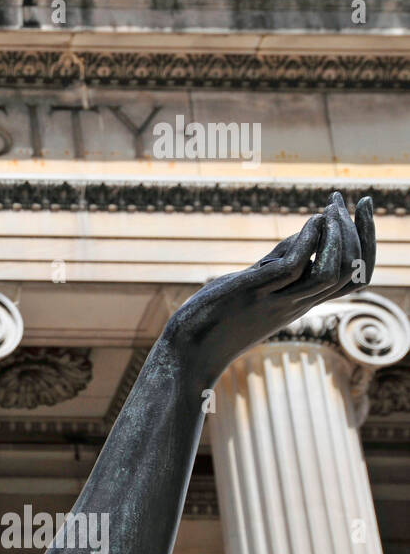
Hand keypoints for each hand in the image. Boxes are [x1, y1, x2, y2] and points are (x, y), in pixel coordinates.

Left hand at [163, 192, 374, 390]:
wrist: (187, 352)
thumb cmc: (216, 318)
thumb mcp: (255, 285)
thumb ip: (280, 263)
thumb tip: (306, 233)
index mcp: (301, 303)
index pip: (352, 278)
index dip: (367, 247)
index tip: (364, 213)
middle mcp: (296, 303)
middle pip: (351, 273)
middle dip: (364, 234)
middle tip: (362, 201)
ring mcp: (276, 299)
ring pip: (330, 271)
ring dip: (339, 236)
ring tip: (335, 209)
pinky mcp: (252, 292)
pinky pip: (293, 267)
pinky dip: (308, 241)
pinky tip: (312, 220)